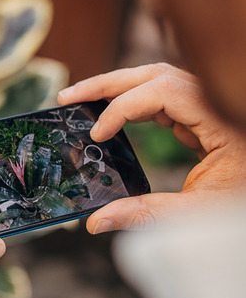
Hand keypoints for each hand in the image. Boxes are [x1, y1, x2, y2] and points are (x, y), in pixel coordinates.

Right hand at [58, 63, 245, 233]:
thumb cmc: (244, 203)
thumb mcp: (200, 212)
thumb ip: (148, 215)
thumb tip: (97, 222)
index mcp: (223, 119)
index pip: (163, 91)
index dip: (123, 108)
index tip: (98, 135)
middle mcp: (217, 103)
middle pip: (155, 75)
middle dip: (107, 84)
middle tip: (68, 97)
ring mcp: (209, 107)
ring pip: (157, 81)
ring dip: (117, 89)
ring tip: (81, 100)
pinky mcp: (203, 117)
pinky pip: (163, 98)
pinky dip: (133, 103)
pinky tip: (111, 117)